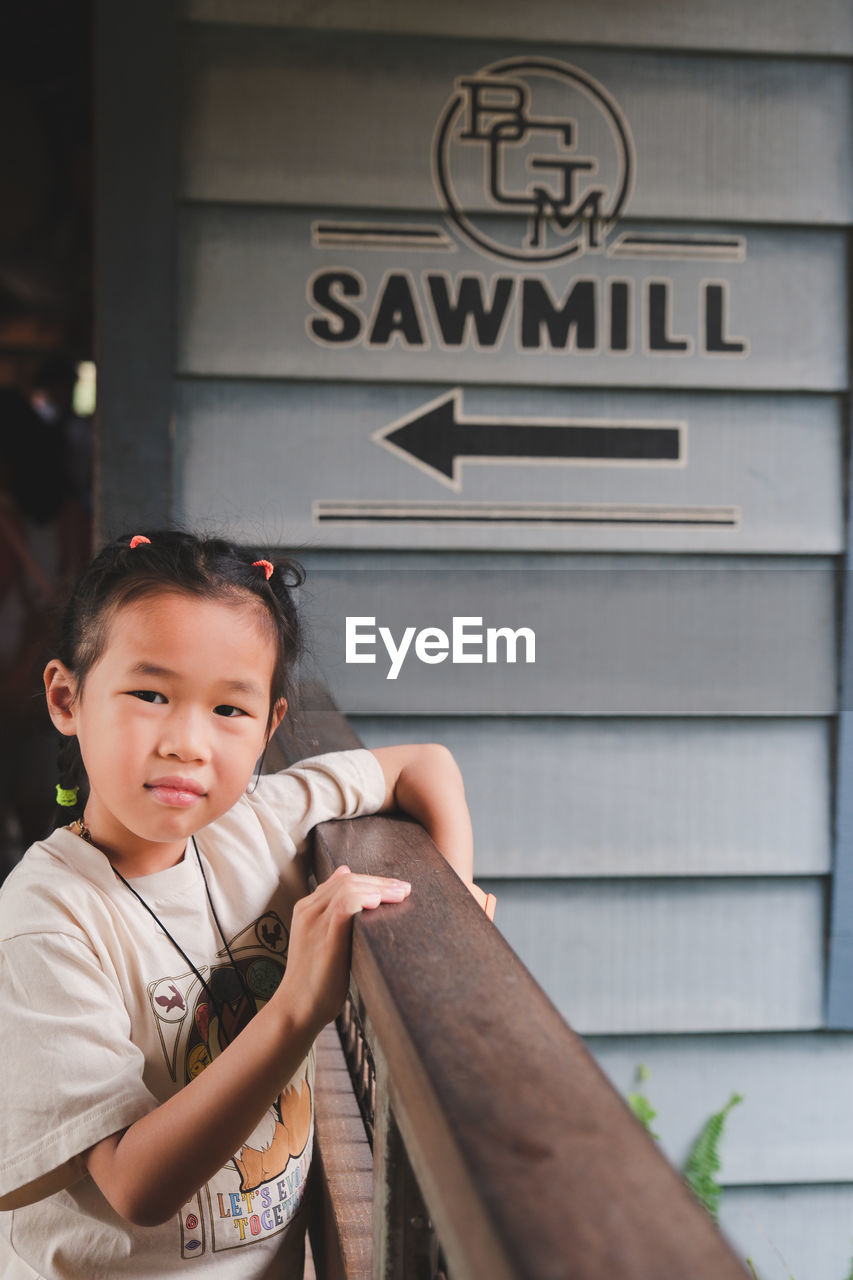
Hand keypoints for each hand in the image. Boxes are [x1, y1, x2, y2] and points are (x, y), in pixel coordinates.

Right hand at [275, 865, 409, 1036]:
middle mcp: (309, 910)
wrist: (297, 1008)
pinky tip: (379, 903)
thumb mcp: (321, 939)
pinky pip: (346, 906)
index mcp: (307, 908)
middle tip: (405, 888)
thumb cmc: (314, 978)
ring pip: (349, 888)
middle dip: (380, 881)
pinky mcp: (326, 937)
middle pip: (348, 880)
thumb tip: (345, 874)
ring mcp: (315, 922)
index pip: (342, 880)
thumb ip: (332, 912)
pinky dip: (364, 899)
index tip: (395, 887)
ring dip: (379, 888)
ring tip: (400, 895)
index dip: (371, 880)